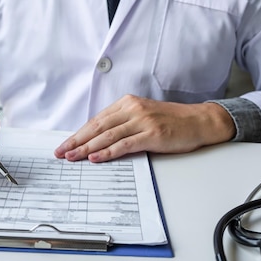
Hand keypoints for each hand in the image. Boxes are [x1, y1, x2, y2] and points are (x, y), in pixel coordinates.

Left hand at [54, 95, 235, 161]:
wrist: (199, 121)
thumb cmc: (171, 121)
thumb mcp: (142, 117)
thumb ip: (122, 125)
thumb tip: (97, 141)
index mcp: (127, 103)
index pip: (96, 120)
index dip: (78, 133)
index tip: (64, 144)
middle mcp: (132, 109)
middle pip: (97, 127)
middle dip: (76, 141)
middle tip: (61, 152)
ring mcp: (142, 121)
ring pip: (107, 135)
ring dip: (86, 147)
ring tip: (72, 157)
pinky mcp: (152, 134)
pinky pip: (124, 144)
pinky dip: (107, 151)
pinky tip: (95, 157)